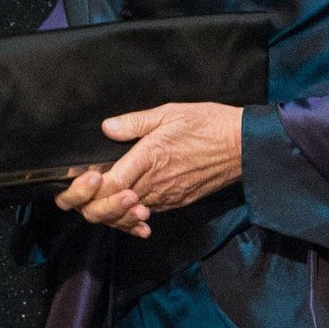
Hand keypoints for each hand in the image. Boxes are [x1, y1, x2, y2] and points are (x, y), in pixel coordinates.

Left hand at [53, 103, 242, 237]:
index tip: (85, 178)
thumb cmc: (208, 125)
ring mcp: (167, 196)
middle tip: (86, 193)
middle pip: (113, 207)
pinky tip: (130, 207)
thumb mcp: (169, 113)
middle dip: (94, 205)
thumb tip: (108, 127)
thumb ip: (135, 123)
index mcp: (148, 159)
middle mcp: (155, 183)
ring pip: (128, 214)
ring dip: (114, 210)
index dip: (90, 188)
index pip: (108, 186)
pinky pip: (148, 213)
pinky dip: (134, 214)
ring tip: (105, 198)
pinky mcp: (177, 202)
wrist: (243, 147)